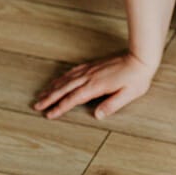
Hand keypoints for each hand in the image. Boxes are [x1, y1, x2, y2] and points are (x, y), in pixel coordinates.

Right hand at [33, 52, 155, 119]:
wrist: (139, 59)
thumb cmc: (136, 79)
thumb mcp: (128, 95)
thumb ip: (112, 105)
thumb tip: (97, 115)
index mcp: (95, 87)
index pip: (72, 99)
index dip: (59, 108)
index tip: (49, 115)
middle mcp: (88, 77)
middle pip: (64, 89)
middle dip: (49, 98)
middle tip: (36, 105)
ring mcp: (89, 70)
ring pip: (65, 80)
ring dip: (52, 88)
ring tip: (42, 95)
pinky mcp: (92, 66)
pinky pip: (72, 72)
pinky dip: (61, 77)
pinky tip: (57, 81)